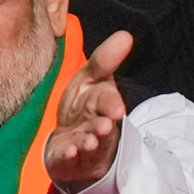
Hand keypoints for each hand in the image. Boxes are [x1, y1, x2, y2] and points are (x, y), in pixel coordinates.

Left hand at [45, 31, 132, 193]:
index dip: (112, 106)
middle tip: (104, 126)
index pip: (109, 103)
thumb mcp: (91, 79)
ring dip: (89, 143)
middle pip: (102, 128)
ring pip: (89, 145)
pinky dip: (68, 156)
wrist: (71, 139)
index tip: (116, 109)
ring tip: (86, 142)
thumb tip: (126, 35)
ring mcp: (84, 145)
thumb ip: (105, 60)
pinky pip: (68, 158)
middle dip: (104, 128)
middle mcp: (97, 127)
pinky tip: (67, 152)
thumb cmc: (83, 106)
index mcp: (103, 105)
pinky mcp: (67, 158)